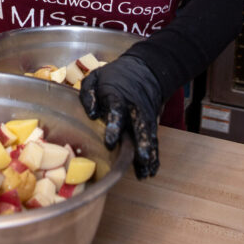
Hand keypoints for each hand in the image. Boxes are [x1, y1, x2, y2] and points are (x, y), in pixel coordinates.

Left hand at [79, 54, 162, 178]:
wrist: (145, 70)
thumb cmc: (115, 77)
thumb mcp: (96, 77)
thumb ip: (89, 94)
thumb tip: (91, 113)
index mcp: (118, 97)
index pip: (116, 111)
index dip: (114, 127)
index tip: (110, 142)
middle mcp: (134, 109)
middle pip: (139, 126)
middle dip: (140, 144)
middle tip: (140, 159)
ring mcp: (145, 117)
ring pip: (149, 137)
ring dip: (148, 154)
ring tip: (145, 172)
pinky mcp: (152, 124)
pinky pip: (153, 141)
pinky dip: (154, 156)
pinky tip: (151, 171)